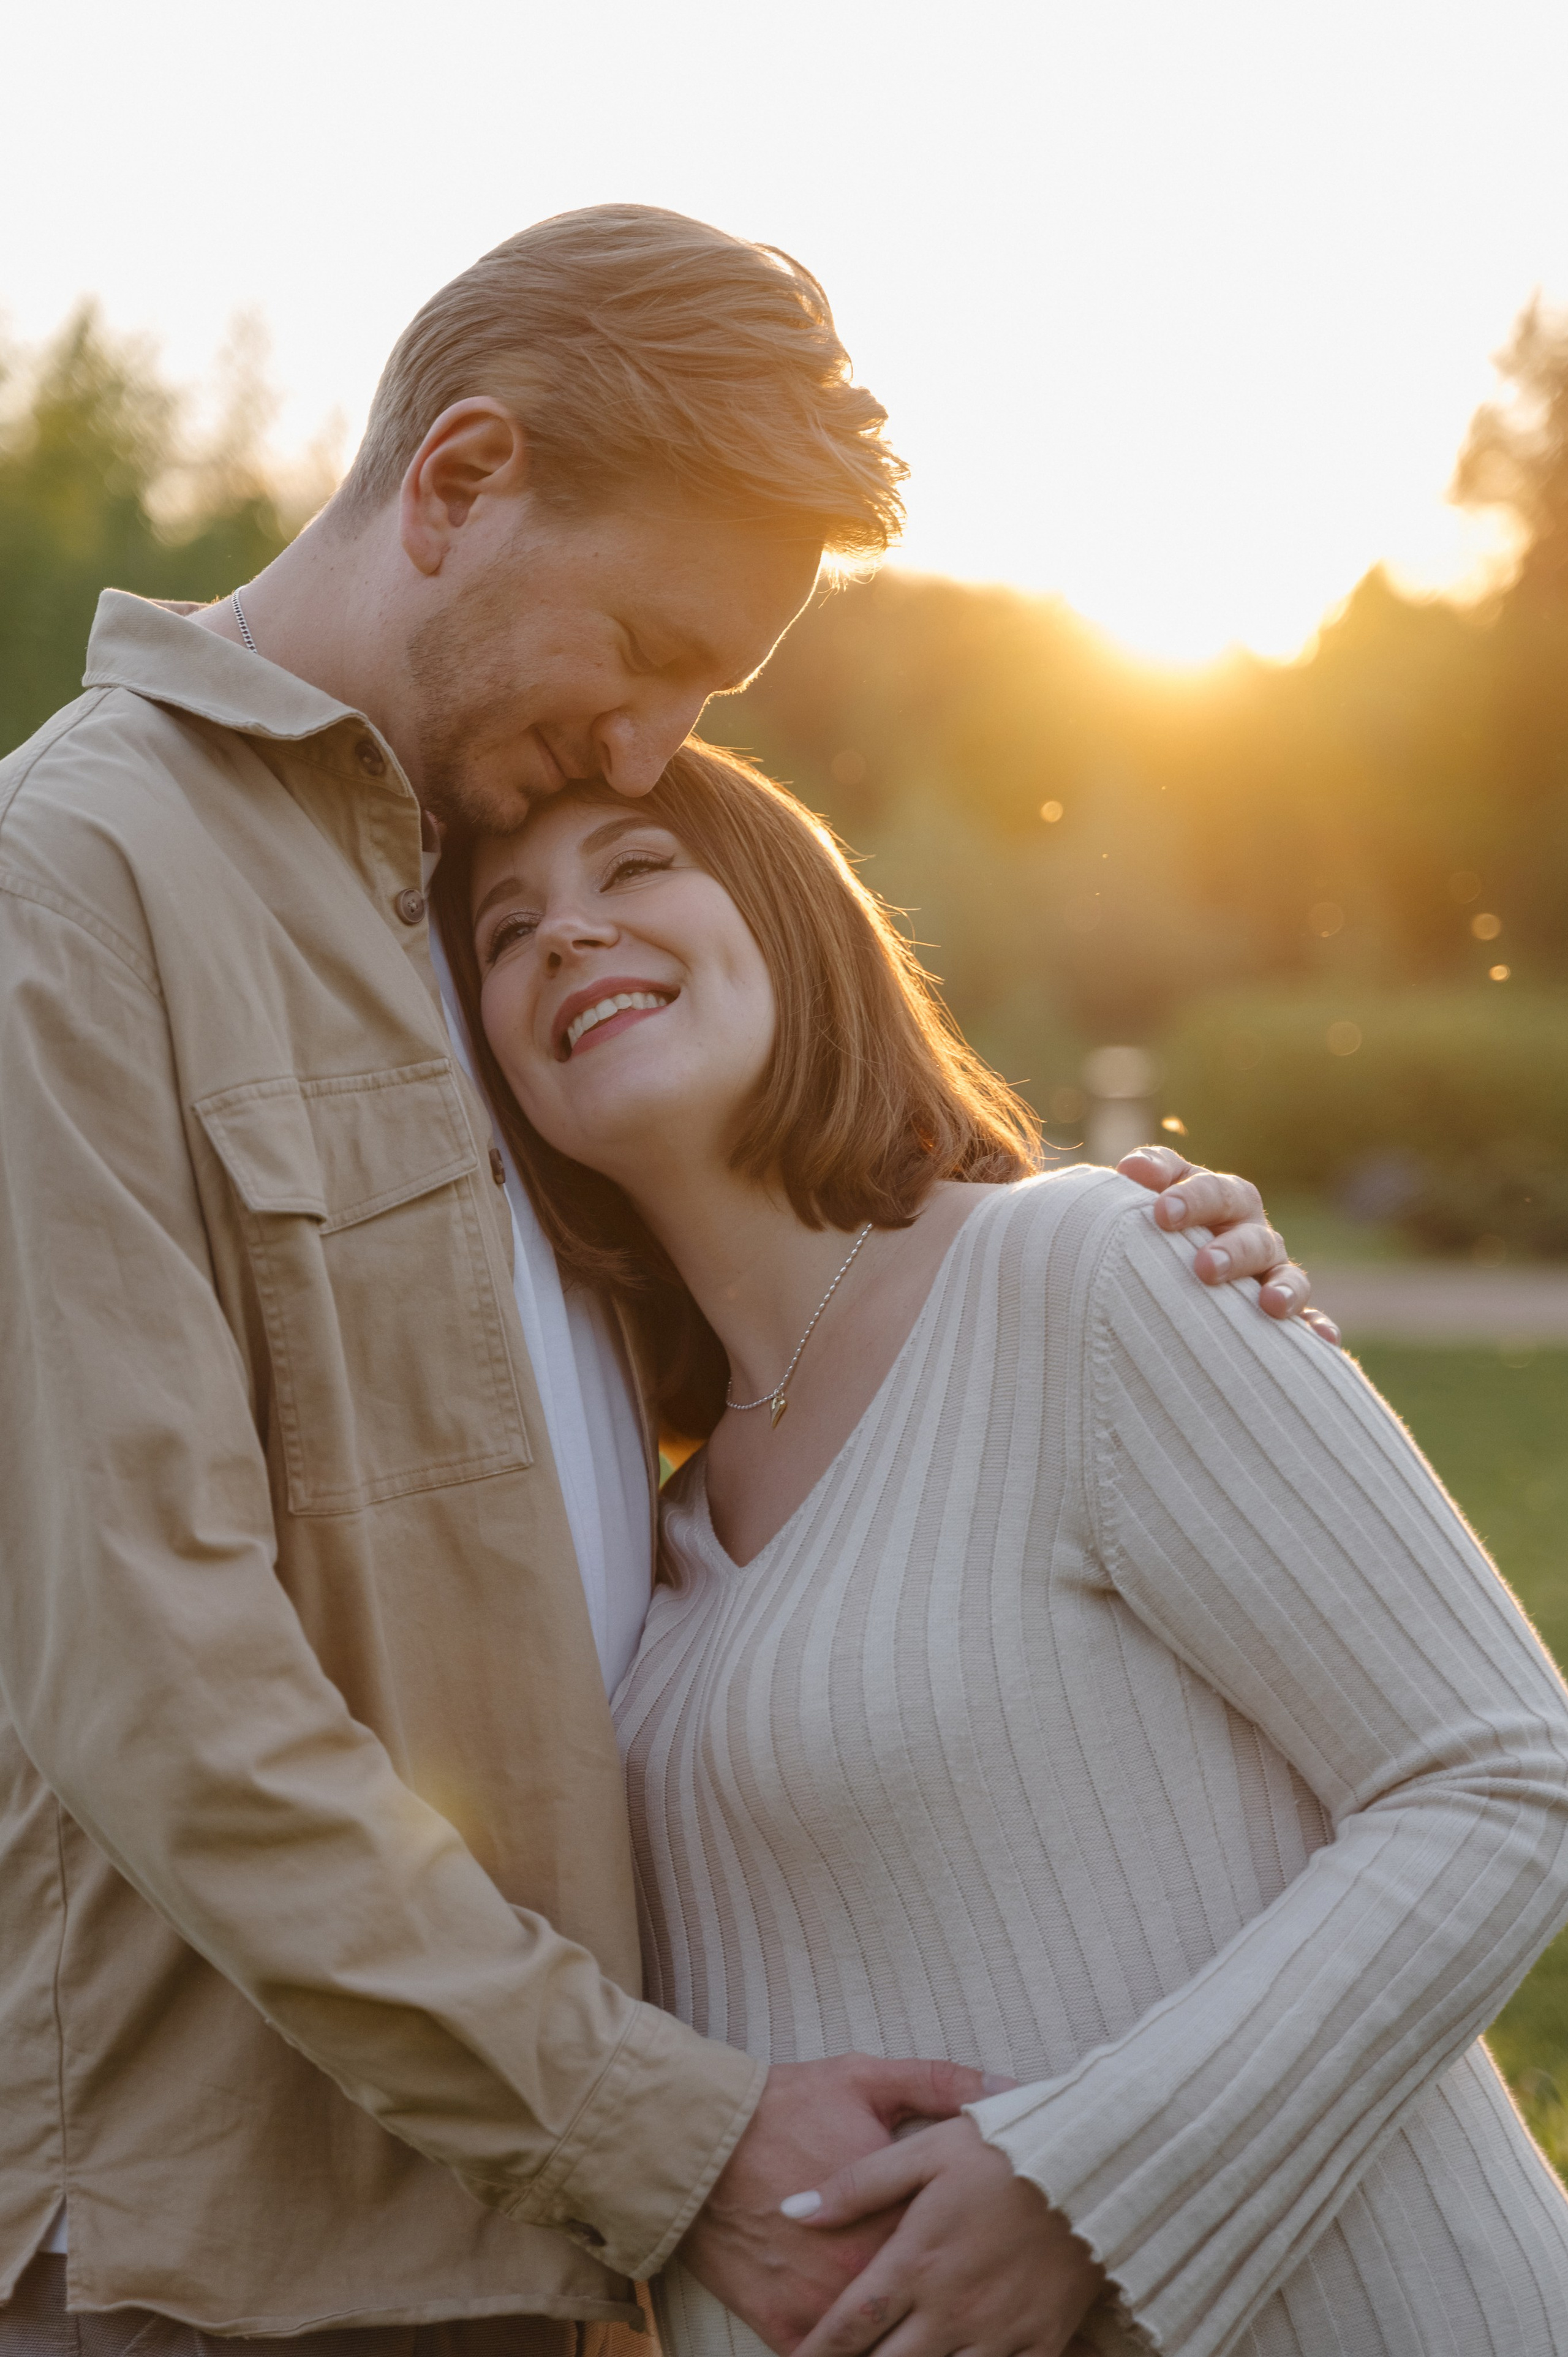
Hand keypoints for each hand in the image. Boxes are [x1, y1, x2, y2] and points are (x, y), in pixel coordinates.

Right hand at [680, 2056, 1011, 2353]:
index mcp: (903, 2217)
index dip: (984, 2254)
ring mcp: (826, 2309)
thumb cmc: (784, 2106)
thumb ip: (943, 2085)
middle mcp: (869, 2273)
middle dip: (953, 2318)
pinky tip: (872, 2350)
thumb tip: (1013, 2089)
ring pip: (885, 2350)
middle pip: (931, 2317)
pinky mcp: (785, 2331)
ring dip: (906, 2346)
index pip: (966, 2254)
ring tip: (930, 2341)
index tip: (1003, 2255)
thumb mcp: (866, 2081)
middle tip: (968, 2312)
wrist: (697, 2141)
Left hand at [782, 2115, 1102, 2356]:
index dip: (816, 2351)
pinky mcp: (1042, 2342)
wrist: (1095, 2163)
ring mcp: (998, 2332)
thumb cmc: (1004, 2150)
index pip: (850, 2325)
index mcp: (917, 2262)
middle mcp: (951, 2309)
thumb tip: (793, 2210)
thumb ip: (857, 2184)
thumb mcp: (926, 2150)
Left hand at [1116, 1146, 1340, 1345]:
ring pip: (1289, 1278)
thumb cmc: (1160, 1226)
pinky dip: (1318, 1329)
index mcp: (1225, 1201)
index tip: (1162, 1213)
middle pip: (1253, 1238)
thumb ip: (1147, 1172)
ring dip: (1284, 1290)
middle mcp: (1254, 1235)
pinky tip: (1323, 1342)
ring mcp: (1273, 1275)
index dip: (1192, 1200)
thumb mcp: (1154, 1195)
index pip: (1215, 1192)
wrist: (1170, 1270)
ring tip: (1270, 1305)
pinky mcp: (1286, 1314)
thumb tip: (1130, 1170)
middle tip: (1205, 1268)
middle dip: (1232, 1251)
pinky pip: (1311, 1321)